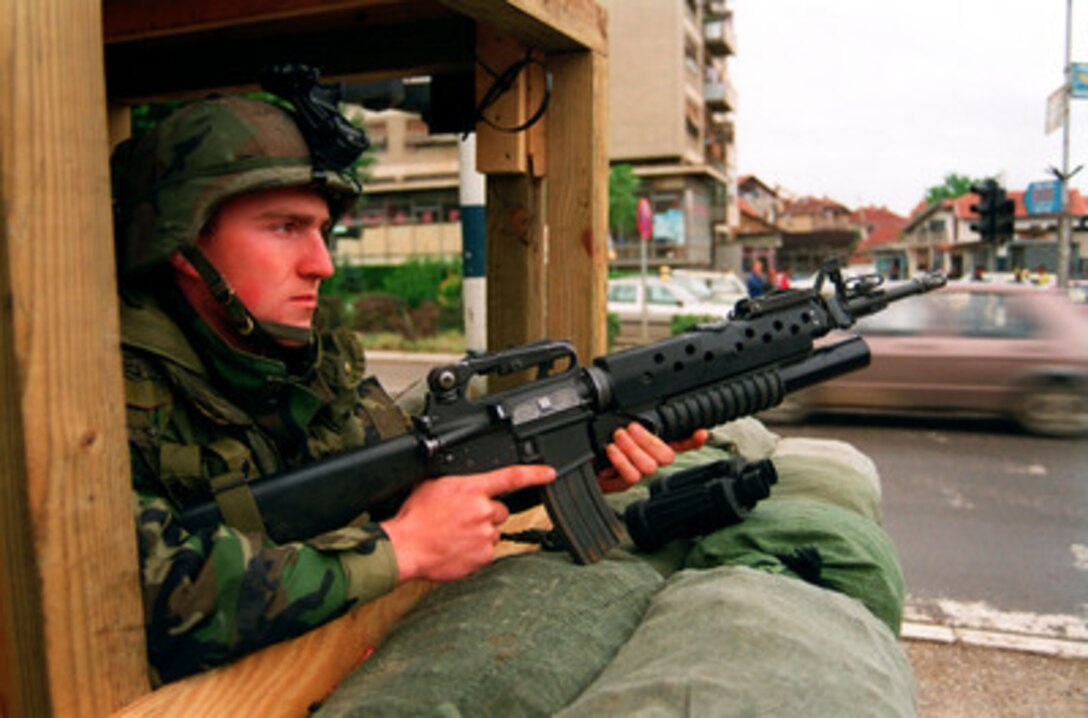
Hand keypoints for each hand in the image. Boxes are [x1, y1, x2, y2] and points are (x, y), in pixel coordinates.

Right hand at [381, 465, 555, 583]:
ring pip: (493, 532)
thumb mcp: (434, 485)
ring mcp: (485, 535)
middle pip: (500, 510)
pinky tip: (457, 548)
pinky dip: (475, 550)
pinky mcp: (483, 557)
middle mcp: (483, 511)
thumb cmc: (415, 517)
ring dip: (480, 533)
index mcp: (472, 489)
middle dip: (486, 514)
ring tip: (455, 535)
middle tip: (462, 519)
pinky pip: (486, 551)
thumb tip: (467, 483)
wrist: (406, 547)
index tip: (550, 473)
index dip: (535, 474)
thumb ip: (459, 483)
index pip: (512, 477)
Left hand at [597, 424, 708, 493]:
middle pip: (667, 456)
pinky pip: (631, 475)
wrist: (576, 460)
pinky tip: (611, 451)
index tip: (701, 433)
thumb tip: (641, 414)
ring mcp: (636, 473)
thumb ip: (631, 420)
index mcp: (649, 443)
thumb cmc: (595, 442)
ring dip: (632, 449)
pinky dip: (621, 460)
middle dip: (649, 440)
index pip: (679, 443)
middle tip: (631, 428)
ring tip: (617, 438)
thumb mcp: (611, 424)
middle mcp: (647, 459)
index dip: (692, 440)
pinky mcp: (623, 484)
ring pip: (649, 466)